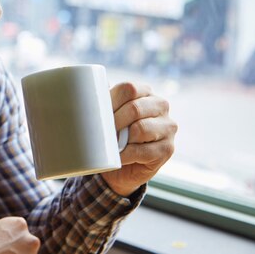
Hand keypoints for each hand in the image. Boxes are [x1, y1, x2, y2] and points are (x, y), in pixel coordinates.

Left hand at [101, 82, 176, 196]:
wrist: (122, 166)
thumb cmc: (113, 134)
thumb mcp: (108, 114)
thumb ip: (102, 100)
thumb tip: (86, 89)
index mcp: (145, 92)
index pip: (128, 88)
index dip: (110, 100)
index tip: (97, 113)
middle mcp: (160, 105)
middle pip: (135, 108)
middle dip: (114, 122)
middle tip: (102, 132)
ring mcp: (167, 127)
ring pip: (140, 129)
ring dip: (121, 139)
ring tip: (111, 144)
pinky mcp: (167, 149)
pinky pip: (143, 151)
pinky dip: (126, 155)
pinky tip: (118, 157)